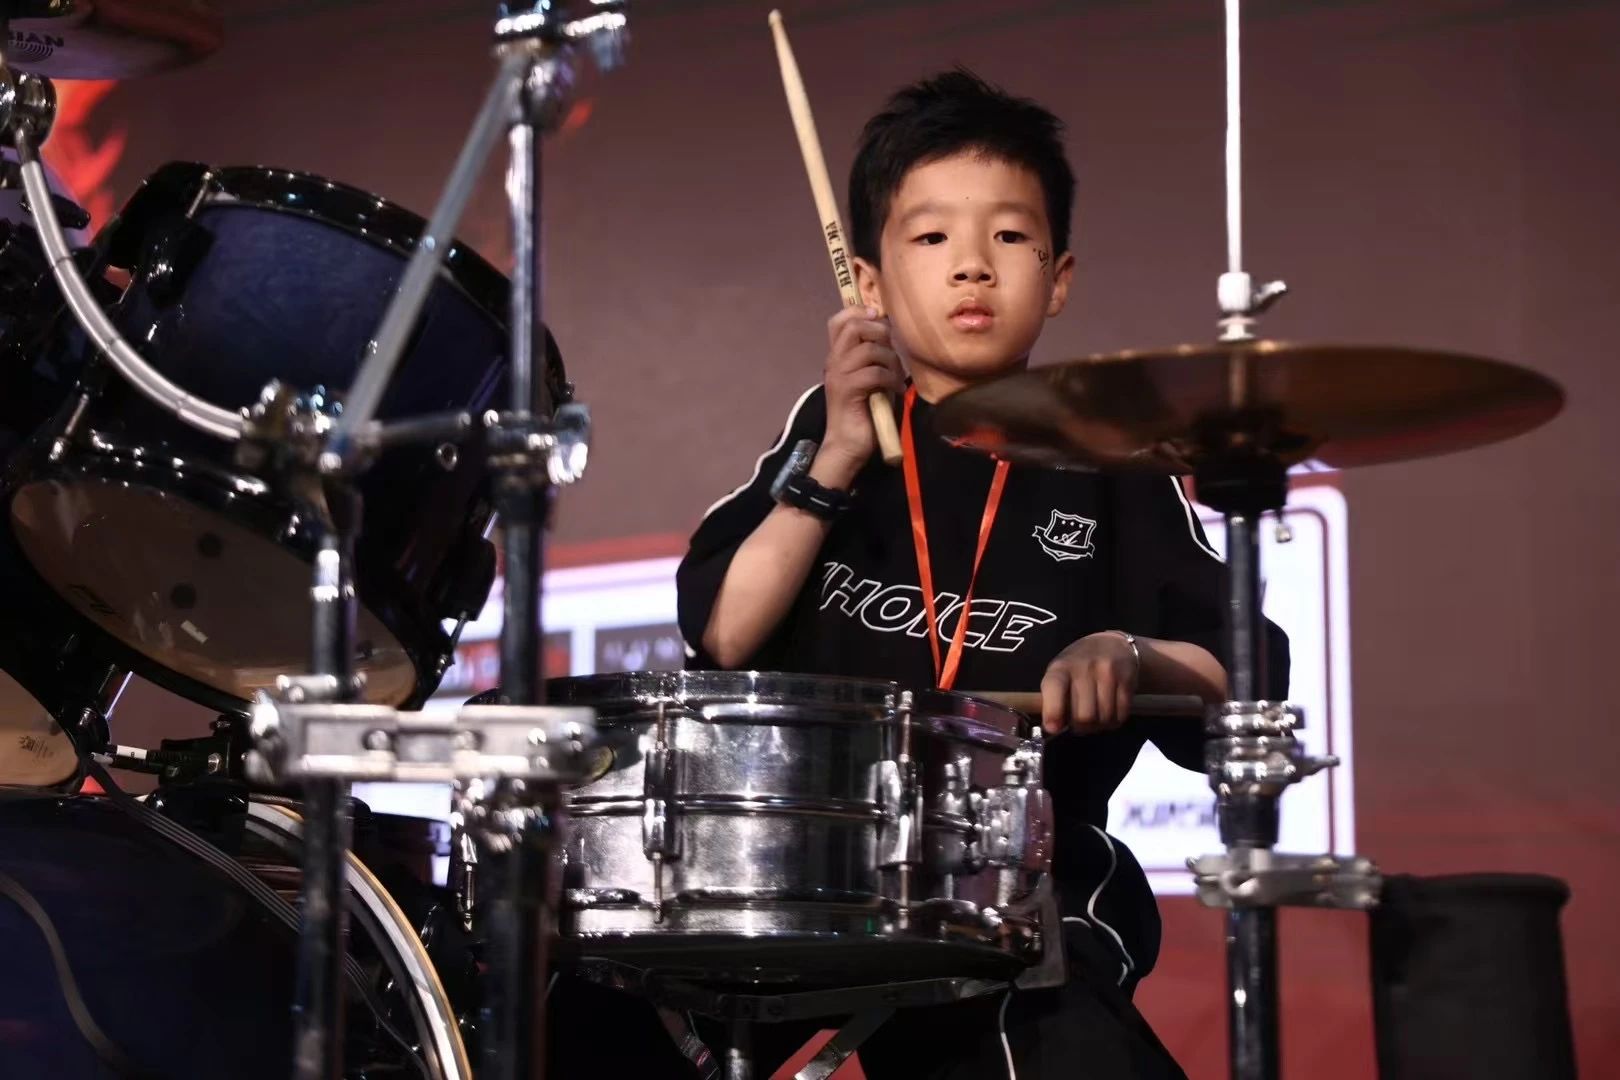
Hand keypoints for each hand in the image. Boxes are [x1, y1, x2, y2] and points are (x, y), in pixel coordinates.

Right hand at [819, 305, 903, 476]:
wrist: (849, 445)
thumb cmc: (864, 412)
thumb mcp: (872, 377)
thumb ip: (876, 356)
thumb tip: (890, 335)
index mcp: (838, 356)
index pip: (839, 321)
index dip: (859, 312)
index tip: (878, 319)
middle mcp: (834, 361)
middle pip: (854, 326)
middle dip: (880, 333)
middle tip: (891, 352)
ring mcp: (839, 375)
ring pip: (869, 349)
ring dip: (890, 361)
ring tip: (895, 377)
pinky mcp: (847, 390)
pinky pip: (874, 373)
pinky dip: (891, 380)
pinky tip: (895, 390)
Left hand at [1040, 632, 1140, 735]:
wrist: (1114, 646)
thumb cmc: (1079, 664)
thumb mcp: (1060, 673)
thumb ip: (1052, 699)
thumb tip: (1053, 728)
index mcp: (1061, 667)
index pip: (1054, 688)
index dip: (1053, 712)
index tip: (1053, 728)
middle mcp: (1085, 668)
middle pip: (1083, 716)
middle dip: (1080, 727)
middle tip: (1079, 723)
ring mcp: (1108, 674)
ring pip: (1103, 719)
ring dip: (1098, 726)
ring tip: (1094, 717)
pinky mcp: (1127, 681)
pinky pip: (1120, 715)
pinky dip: (1113, 722)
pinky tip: (1108, 713)